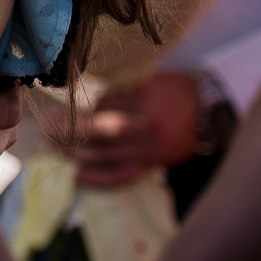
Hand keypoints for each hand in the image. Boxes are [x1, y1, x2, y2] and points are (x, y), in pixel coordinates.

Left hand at [46, 72, 202, 185]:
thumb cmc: (178, 90)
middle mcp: (144, 129)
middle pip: (98, 134)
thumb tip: (87, 104)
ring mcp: (148, 151)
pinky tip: (77, 175)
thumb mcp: (149, 82)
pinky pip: (121, 176)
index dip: (76, 113)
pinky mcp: (151, 165)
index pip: (101, 110)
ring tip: (54, 148)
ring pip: (105, 156)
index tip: (55, 113)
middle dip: (69, 134)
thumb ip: (119, 92)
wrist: (213, 113)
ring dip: (76, 154)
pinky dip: (98, 178)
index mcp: (143, 103)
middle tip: (47, 130)